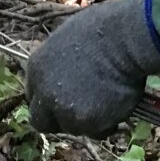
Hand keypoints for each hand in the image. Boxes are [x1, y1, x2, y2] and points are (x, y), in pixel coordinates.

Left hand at [25, 0, 159, 135]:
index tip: (66, 100)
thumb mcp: (68, 40)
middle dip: (60, 120)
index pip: (34, 97)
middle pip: (43, 122)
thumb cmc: (104, 29)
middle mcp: (44, 93)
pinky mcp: (86, 122)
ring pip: (73, 128)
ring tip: (108, 101)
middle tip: (82, 114)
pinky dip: (108, 123)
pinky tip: (117, 105)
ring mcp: (64, 110)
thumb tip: (66, 73)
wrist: (125, 39)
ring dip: (88, 120)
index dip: (51, 101)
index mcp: (37, 68)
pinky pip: (97, 131)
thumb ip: (59, 64)